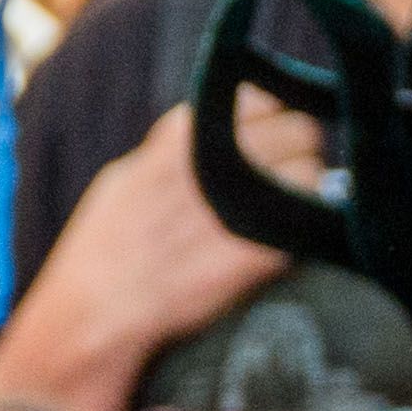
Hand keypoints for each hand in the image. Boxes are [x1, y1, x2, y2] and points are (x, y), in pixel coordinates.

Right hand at [0, 108, 308, 410]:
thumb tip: (210, 135)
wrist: (97, 310)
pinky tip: (284, 245)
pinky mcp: (258, 251)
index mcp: (183, 136)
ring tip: (290, 216)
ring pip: (315, 175)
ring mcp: (240, 202)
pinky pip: (308, 224)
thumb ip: (173, 152)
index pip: (262, 99)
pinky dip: (305, 232)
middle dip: (303, 152)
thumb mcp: (129, 178)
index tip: (273, 141)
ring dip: (311, 193)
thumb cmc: (105, 248)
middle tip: (293, 180)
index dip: (275, 120)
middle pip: (301, 131)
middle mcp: (215, 159)